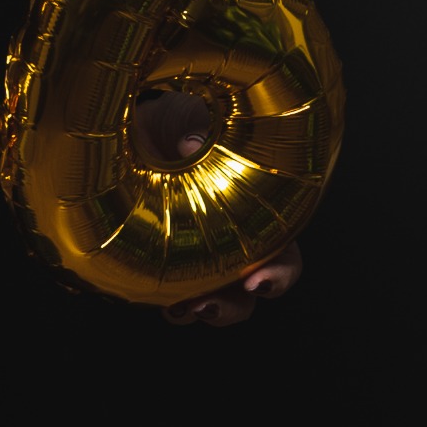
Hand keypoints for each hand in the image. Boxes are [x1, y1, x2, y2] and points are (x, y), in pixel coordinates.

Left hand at [132, 90, 303, 326]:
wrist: (141, 123)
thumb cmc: (178, 116)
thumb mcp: (192, 115)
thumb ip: (196, 127)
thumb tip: (188, 143)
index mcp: (260, 209)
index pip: (284, 253)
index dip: (278, 273)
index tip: (255, 281)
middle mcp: (240, 237)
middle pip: (253, 288)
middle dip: (235, 305)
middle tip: (209, 305)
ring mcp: (209, 252)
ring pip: (224, 299)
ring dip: (208, 311)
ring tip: (185, 310)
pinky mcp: (175, 259)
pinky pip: (184, 295)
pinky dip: (179, 309)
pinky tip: (167, 307)